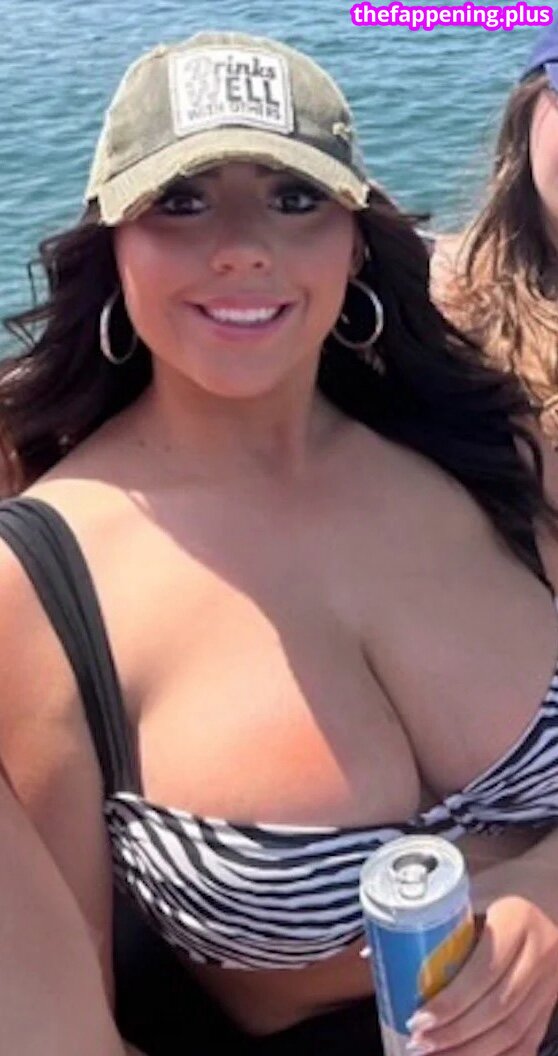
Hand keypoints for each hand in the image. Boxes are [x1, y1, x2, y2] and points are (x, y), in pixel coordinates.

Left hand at [407, 896, 557, 1054]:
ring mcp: (549, 983)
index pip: (483, 970)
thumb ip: (434, 925)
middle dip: (455, 1032)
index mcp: (517, 920)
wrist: (544, 904)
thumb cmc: (494, 902)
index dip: (451, 1001)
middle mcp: (540, 952)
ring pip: (512, 1031)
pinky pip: (526, 1042)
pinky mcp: (550, 1005)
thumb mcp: (472, 903)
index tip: (418, 1018)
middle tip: (420, 1042)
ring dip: (471, 1051)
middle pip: (498, 1006)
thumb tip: (373, 952)